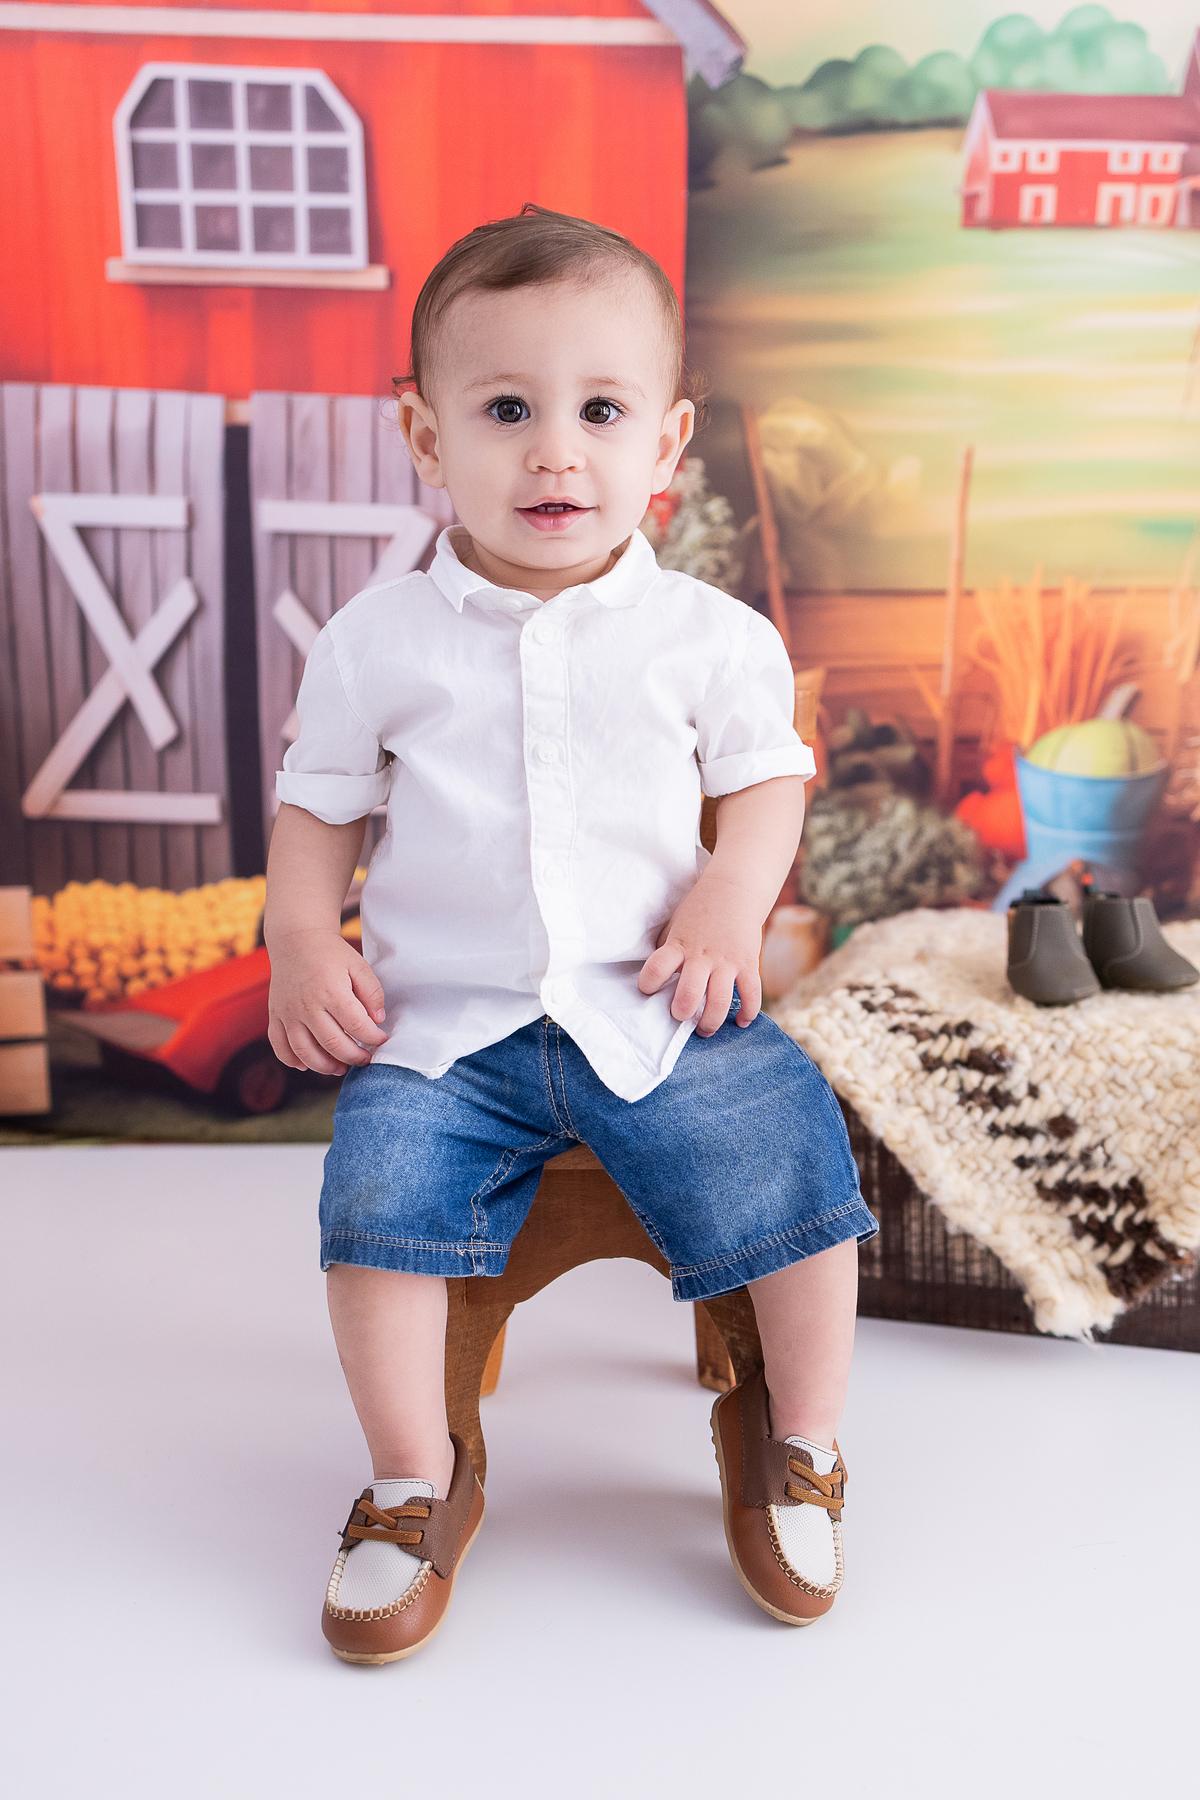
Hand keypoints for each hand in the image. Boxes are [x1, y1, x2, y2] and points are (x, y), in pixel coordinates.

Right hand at [268, 928, 389, 1075]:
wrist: (296, 940)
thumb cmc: (331, 954)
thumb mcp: (359, 966)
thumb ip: (372, 993)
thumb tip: (377, 1021)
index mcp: (331, 991)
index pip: (357, 1026)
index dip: (373, 1038)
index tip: (381, 1040)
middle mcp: (307, 1005)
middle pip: (333, 1044)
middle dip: (354, 1057)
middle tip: (365, 1059)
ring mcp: (288, 1013)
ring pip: (305, 1052)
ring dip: (325, 1066)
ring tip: (341, 1068)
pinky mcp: (275, 1016)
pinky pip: (280, 1046)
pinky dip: (292, 1061)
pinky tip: (307, 1065)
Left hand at [637, 873, 762, 1036]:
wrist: (734, 890)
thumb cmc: (699, 911)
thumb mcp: (675, 925)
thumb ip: (667, 950)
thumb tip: (657, 977)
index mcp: (678, 945)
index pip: (656, 968)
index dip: (648, 984)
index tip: (649, 991)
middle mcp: (702, 955)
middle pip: (690, 993)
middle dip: (682, 1013)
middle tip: (680, 1016)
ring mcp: (727, 961)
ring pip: (720, 1001)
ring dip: (711, 1021)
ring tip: (704, 1029)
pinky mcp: (748, 963)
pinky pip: (751, 994)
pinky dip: (748, 1013)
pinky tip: (741, 1021)